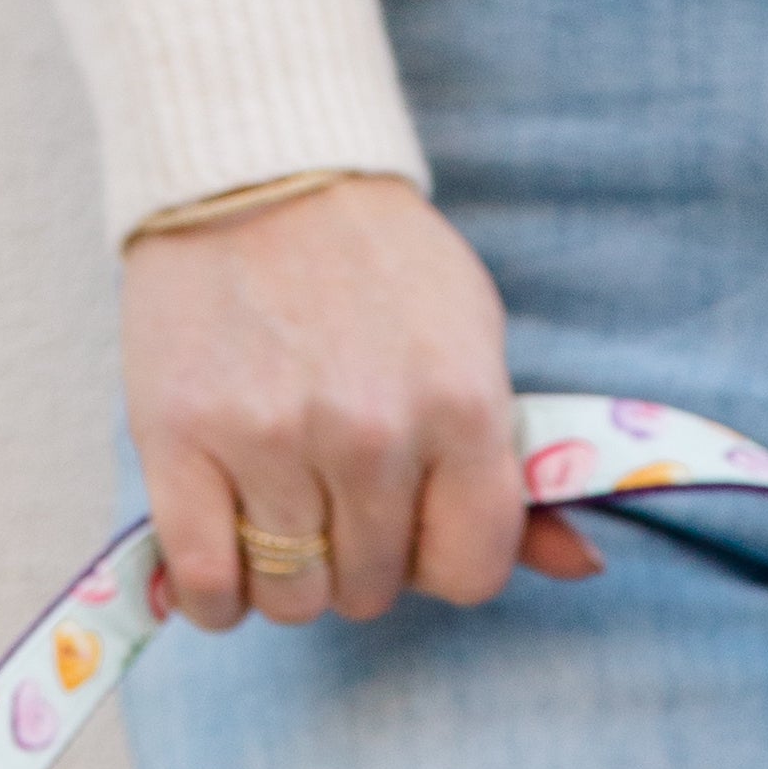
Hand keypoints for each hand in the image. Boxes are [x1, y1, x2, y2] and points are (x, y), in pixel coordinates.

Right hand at [119, 174, 602, 629]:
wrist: (258, 169)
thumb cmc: (375, 266)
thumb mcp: (471, 342)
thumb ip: (514, 465)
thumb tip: (586, 567)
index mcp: (460, 406)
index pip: (469, 571)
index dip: (439, 560)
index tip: (411, 524)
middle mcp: (372, 432)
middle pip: (372, 589)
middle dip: (355, 559)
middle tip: (332, 494)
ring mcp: (273, 438)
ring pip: (292, 596)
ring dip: (285, 574)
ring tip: (278, 512)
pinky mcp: (181, 439)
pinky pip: (211, 583)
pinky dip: (219, 599)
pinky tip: (224, 567)